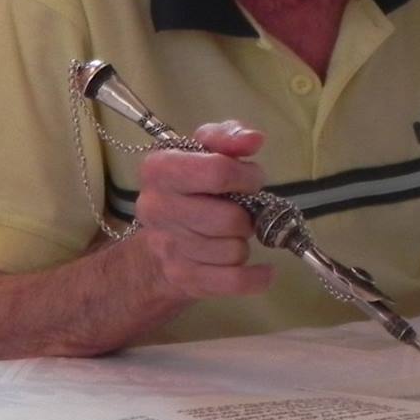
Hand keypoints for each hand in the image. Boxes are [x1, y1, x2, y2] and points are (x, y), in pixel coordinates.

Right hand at [132, 121, 273, 304]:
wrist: (160, 239)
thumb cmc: (190, 187)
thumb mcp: (204, 150)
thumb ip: (229, 137)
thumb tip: (254, 139)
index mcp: (159, 169)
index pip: (218, 172)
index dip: (246, 177)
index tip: (251, 180)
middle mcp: (156, 208)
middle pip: (229, 219)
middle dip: (247, 215)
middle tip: (243, 211)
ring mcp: (167, 247)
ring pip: (233, 251)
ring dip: (243, 242)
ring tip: (232, 234)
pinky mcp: (182, 278)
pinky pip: (233, 281)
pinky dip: (256, 278)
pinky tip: (263, 270)